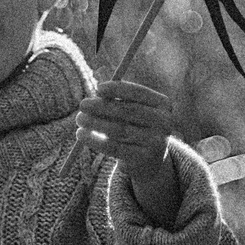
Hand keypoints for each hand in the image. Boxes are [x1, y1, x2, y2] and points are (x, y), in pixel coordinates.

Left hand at [77, 78, 181, 224]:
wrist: (150, 161)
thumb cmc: (136, 127)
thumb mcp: (131, 110)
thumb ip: (117, 98)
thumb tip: (98, 84)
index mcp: (163, 105)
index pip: (139, 93)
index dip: (118, 89)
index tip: (98, 88)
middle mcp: (164, 123)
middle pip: (128, 111)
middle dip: (102, 106)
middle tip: (82, 104)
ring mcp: (156, 142)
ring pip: (118, 130)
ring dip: (95, 123)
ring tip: (80, 119)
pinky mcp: (143, 159)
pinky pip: (114, 148)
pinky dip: (94, 140)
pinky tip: (81, 135)